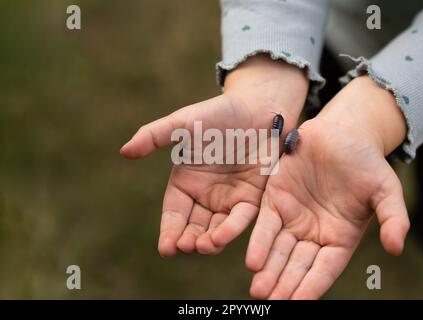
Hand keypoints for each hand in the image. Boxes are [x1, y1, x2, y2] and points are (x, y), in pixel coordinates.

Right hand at [120, 55, 307, 255]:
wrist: (258, 108)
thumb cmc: (219, 114)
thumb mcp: (184, 124)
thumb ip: (155, 136)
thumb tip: (124, 151)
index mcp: (186, 182)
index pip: (174, 212)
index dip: (169, 230)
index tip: (165, 249)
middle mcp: (206, 195)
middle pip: (193, 226)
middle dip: (187, 240)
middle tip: (183, 247)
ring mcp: (229, 199)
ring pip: (216, 229)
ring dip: (208, 241)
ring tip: (201, 247)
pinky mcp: (252, 199)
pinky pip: (240, 218)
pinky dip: (230, 229)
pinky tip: (220, 237)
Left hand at [246, 76, 409, 298]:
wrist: (341, 132)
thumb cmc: (366, 162)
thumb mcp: (385, 190)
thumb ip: (392, 218)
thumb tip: (396, 247)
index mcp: (340, 236)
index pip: (324, 268)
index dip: (312, 286)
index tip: (298, 303)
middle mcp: (314, 232)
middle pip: (297, 264)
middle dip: (284, 284)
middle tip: (270, 301)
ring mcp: (293, 216)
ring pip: (278, 249)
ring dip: (269, 270)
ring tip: (259, 290)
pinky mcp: (275, 199)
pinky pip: (265, 225)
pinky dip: (259, 242)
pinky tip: (253, 260)